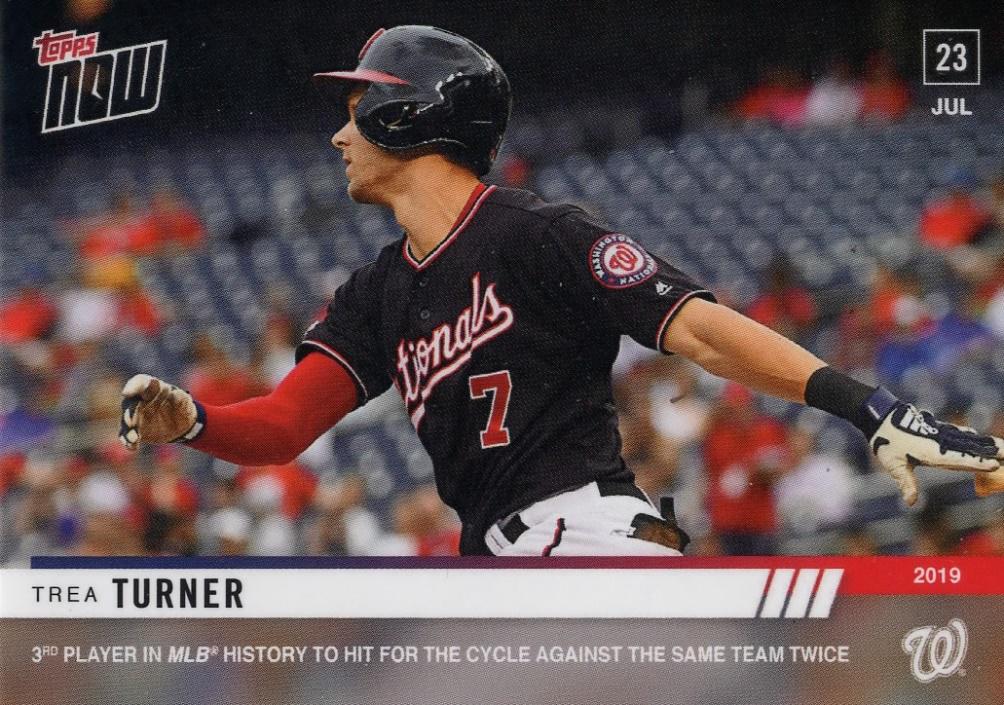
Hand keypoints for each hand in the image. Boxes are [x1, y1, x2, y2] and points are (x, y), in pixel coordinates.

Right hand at [119, 374, 202, 449]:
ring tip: (133, 439)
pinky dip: (128, 441)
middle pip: (130, 405)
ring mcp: (135, 415)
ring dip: (128, 430)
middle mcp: (139, 400)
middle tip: (130, 422)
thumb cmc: (181, 405)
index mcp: (151, 388)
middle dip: (129, 413)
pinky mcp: (136, 430)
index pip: (140, 383)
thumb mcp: (184, 400)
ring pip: (127, 421)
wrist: (182, 423)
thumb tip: (174, 394)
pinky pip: (128, 435)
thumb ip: (179, 397)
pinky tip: (132, 447)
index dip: (133, 386)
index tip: (127, 392)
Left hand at [870, 402, 1001, 505]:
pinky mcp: (936, 429)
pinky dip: (970, 436)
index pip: (960, 459)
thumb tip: (911, 502)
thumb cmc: (885, 441)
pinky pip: (957, 433)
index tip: (994, 465)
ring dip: (984, 443)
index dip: (977, 463)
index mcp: (933, 452)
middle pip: (970, 448)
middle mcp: (940, 442)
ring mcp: (939, 434)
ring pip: (966, 440)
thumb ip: (906, 482)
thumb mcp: (894, 465)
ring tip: (1001, 445)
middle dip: (991, 452)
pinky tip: (976, 436)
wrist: (880, 416)